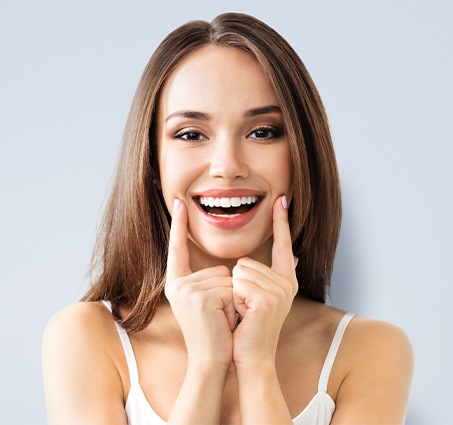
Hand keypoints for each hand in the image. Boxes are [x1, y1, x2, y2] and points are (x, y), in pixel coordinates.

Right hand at [165, 199, 234, 368]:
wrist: (212, 360)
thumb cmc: (215, 330)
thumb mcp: (211, 301)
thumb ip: (217, 280)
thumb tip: (242, 265)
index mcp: (178, 283)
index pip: (178, 249)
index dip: (179, 225)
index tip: (178, 202)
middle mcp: (177, 284)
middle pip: (219, 269)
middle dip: (228, 292)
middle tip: (218, 315)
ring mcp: (186, 290)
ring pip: (227, 278)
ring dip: (232, 300)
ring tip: (220, 319)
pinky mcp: (198, 297)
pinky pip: (230, 288)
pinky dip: (233, 305)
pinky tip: (222, 321)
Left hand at [232, 196, 297, 367]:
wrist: (251, 356)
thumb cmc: (250, 326)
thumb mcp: (264, 297)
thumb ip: (275, 275)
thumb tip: (296, 255)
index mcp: (286, 279)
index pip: (283, 243)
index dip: (281, 221)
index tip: (281, 198)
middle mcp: (287, 283)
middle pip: (246, 261)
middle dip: (237, 284)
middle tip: (246, 308)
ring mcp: (279, 291)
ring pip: (239, 271)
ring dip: (234, 293)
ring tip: (244, 312)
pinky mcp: (266, 300)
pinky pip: (237, 283)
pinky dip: (234, 299)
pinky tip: (243, 316)